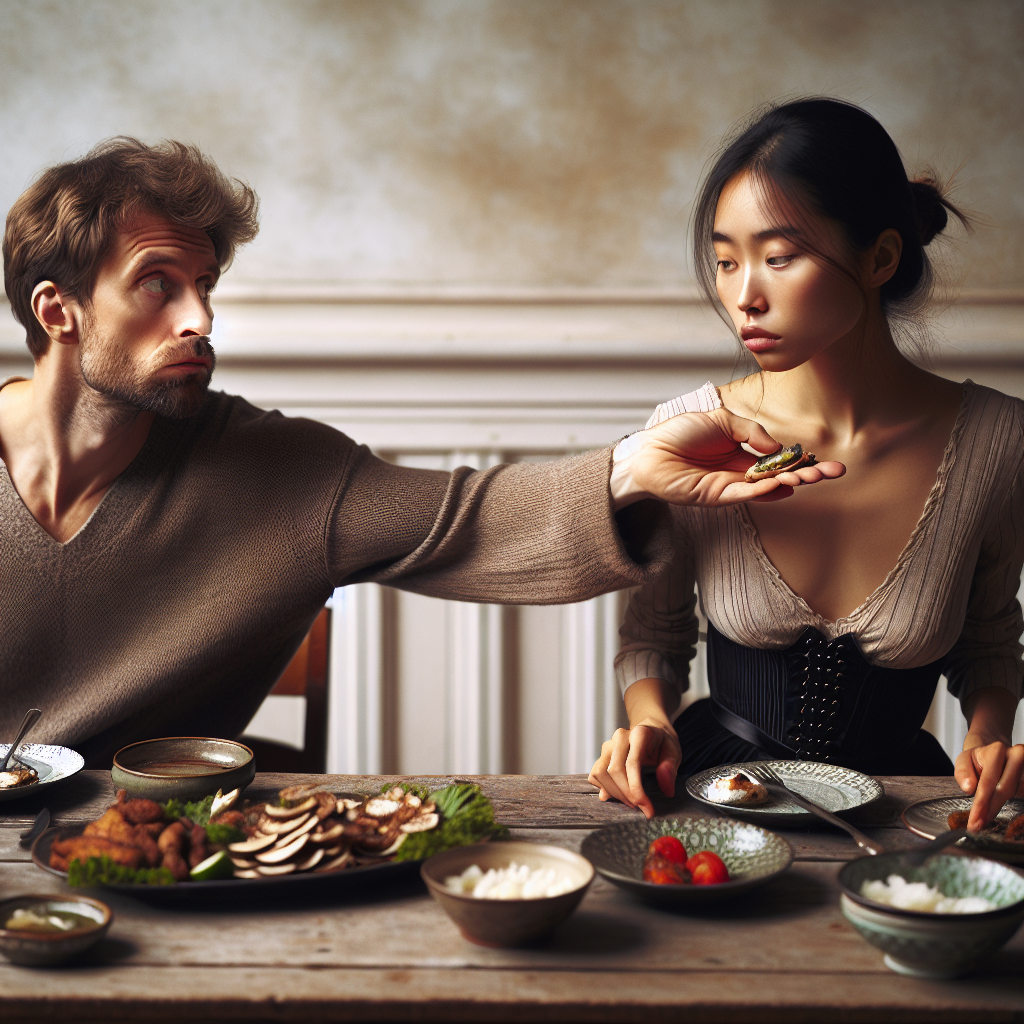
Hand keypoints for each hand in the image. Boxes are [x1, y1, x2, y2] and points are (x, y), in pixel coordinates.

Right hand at [588, 722, 681, 818]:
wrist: (650, 729)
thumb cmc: (662, 742)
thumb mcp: (674, 751)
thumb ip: (670, 768)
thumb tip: (666, 790)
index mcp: (639, 734)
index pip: (632, 763)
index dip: (636, 789)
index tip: (646, 807)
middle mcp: (620, 737)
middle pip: (613, 770)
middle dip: (626, 794)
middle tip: (641, 808)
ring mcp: (608, 745)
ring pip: (600, 773)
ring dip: (614, 793)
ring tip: (631, 802)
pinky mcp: (601, 754)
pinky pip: (595, 774)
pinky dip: (604, 788)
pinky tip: (619, 794)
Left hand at [617, 408, 844, 506]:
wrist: (649, 450)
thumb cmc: (678, 434)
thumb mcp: (721, 420)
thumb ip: (751, 431)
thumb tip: (776, 445)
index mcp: (740, 454)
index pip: (778, 460)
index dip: (799, 460)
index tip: (822, 460)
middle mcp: (739, 473)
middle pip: (780, 476)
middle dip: (807, 474)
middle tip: (834, 472)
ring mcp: (729, 487)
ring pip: (767, 488)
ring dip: (792, 482)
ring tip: (814, 477)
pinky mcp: (716, 497)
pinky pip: (745, 494)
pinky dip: (764, 489)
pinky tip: (783, 484)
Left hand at [954, 738, 1023, 830]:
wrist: (995, 752)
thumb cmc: (978, 759)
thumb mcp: (964, 760)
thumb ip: (962, 772)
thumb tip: (968, 788)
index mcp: (997, 750)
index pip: (988, 781)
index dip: (981, 804)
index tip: (975, 820)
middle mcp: (1017, 755)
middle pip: (1004, 790)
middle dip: (990, 809)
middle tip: (979, 825)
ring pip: (1015, 793)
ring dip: (1001, 807)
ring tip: (986, 816)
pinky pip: (1022, 794)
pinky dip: (1012, 802)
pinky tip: (999, 806)